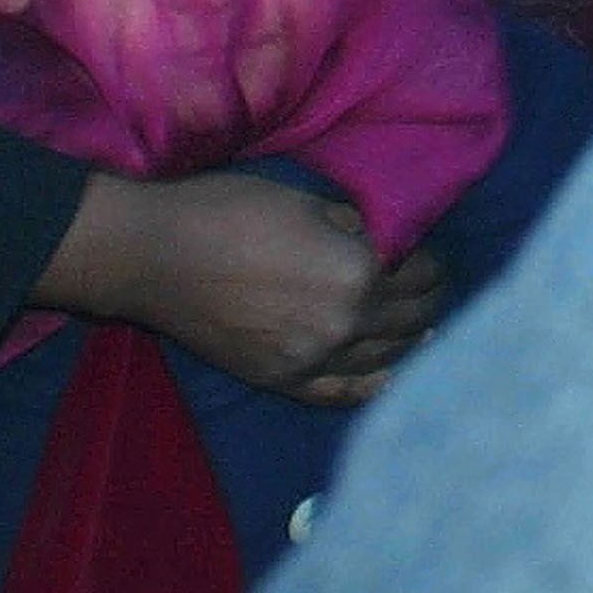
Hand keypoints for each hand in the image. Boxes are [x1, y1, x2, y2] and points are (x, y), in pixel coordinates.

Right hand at [35, 170, 440, 404]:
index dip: (432, 261)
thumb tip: (386, 241)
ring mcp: (314, 359)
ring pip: (386, 359)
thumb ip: (357, 228)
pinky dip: (373, 385)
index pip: (421, 273)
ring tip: (427, 329)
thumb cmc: (230, 211)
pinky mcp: (283, 380)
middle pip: (411, 319)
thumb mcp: (308, 201)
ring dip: (411, 342)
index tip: (431, 255)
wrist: (157, 255)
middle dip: (429, 300)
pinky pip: (342, 392)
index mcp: (358, 272)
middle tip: (435, 289)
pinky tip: (389, 376)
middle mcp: (346, 323)